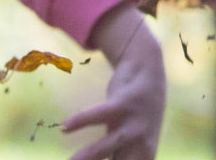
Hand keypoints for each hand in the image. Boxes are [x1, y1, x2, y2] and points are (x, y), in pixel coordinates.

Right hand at [69, 2, 164, 159]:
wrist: (149, 65)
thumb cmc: (134, 108)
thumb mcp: (129, 132)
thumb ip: (117, 151)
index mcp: (144, 151)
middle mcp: (142, 139)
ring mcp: (137, 121)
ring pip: (112, 144)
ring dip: (90, 154)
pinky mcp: (127, 101)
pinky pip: (102, 113)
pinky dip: (84, 119)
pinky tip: (66, 127)